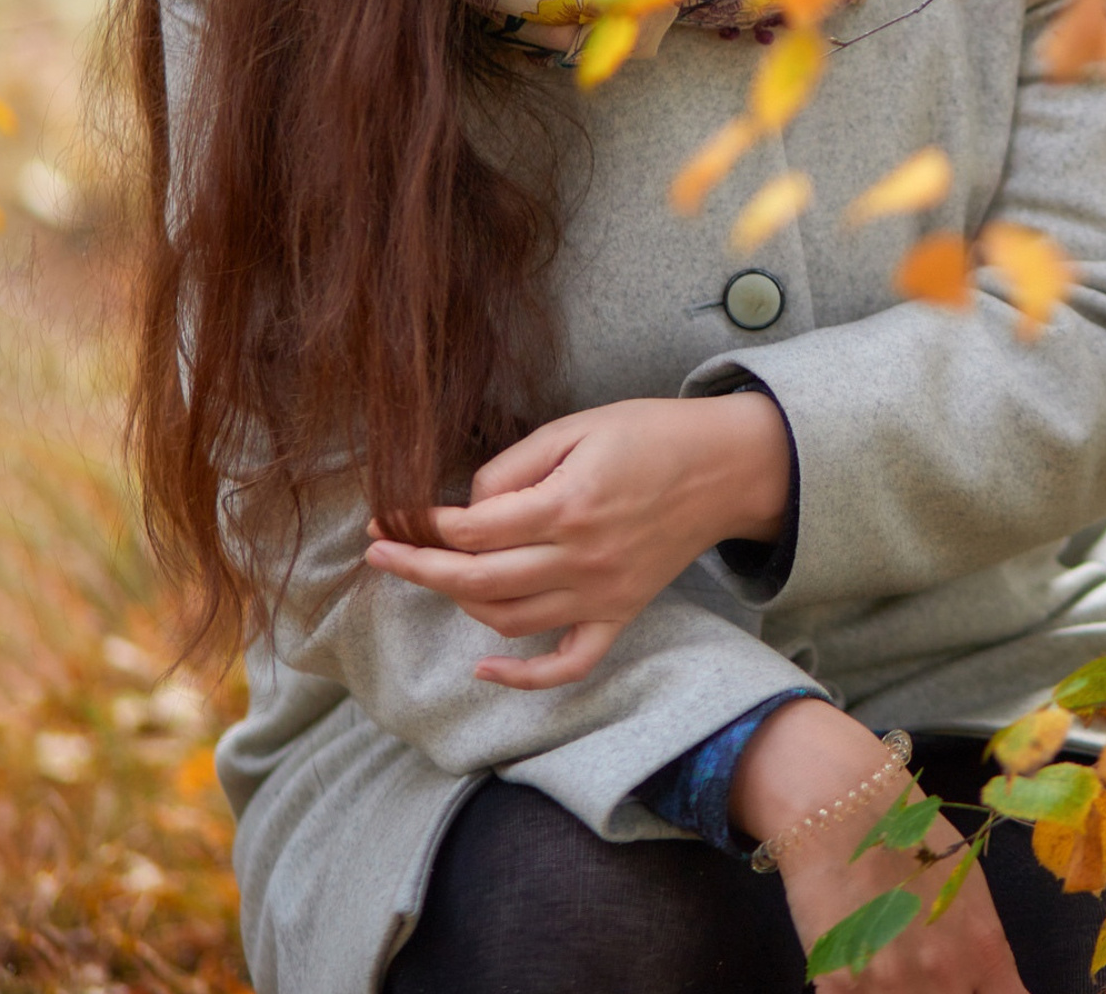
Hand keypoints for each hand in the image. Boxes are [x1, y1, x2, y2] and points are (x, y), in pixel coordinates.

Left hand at [363, 392, 788, 688]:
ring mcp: (601, 594)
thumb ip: (516, 466)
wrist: (725, 466)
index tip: (392, 517)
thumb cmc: (649, 435)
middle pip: (474, 583)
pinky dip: (524, 678)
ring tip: (438, 576)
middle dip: (418, 570)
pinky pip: (568, 664)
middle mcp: (579, 559)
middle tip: (381, 553)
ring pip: (507, 622)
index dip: (422, 526)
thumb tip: (469, 506)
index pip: (470, 531)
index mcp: (565, 506)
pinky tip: (485, 670)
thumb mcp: (577, 427)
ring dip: (460, 604)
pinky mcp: (621, 613)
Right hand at [732, 700, 1027, 993]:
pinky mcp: (838, 987)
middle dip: (944, 993)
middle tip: (925, 972)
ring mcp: (891, 986)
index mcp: (984, 948)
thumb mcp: (964, 884)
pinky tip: (858, 963)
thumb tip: (980, 982)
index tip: (975, 989)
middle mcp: (944, 974)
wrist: (839, 803)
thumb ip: (979, 945)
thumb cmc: (907, 832)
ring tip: (888, 962)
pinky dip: (861, 989)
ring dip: (900, 991)